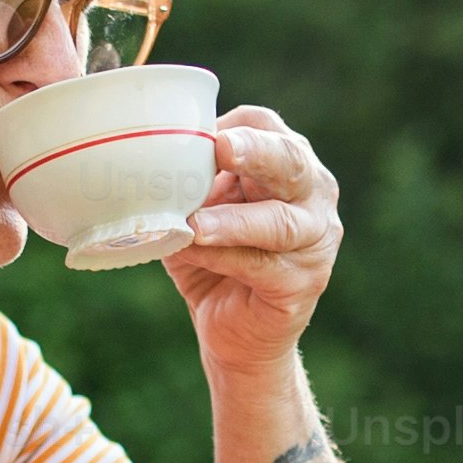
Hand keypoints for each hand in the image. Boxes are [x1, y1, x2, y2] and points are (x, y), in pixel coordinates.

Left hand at [167, 110, 339, 370]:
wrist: (235, 335)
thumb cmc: (216, 261)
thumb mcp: (199, 212)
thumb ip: (188, 185)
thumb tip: (147, 160)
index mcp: (287, 166)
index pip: (266, 127)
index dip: (232, 127)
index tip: (198, 133)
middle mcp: (313, 196)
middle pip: (290, 161)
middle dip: (256, 151)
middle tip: (222, 147)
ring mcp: (315, 241)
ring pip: (279, 221)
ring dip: (233, 220)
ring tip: (195, 223)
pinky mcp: (303, 284)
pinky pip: (261, 265)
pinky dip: (223, 257)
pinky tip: (194, 251)